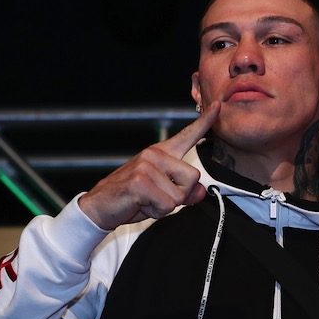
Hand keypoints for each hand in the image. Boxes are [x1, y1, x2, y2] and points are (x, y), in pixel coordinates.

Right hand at [79, 103, 219, 229]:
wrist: (100, 206)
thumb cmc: (131, 198)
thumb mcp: (163, 195)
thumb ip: (185, 193)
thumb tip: (201, 192)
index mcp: (161, 154)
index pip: (187, 136)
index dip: (204, 122)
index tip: (218, 106)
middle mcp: (155, 155)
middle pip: (193, 178)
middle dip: (180, 195)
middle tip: (157, 197)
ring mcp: (146, 166)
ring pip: (180, 195)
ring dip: (166, 206)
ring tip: (146, 200)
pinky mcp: (140, 181)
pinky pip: (167, 205)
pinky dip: (156, 212)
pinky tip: (140, 204)